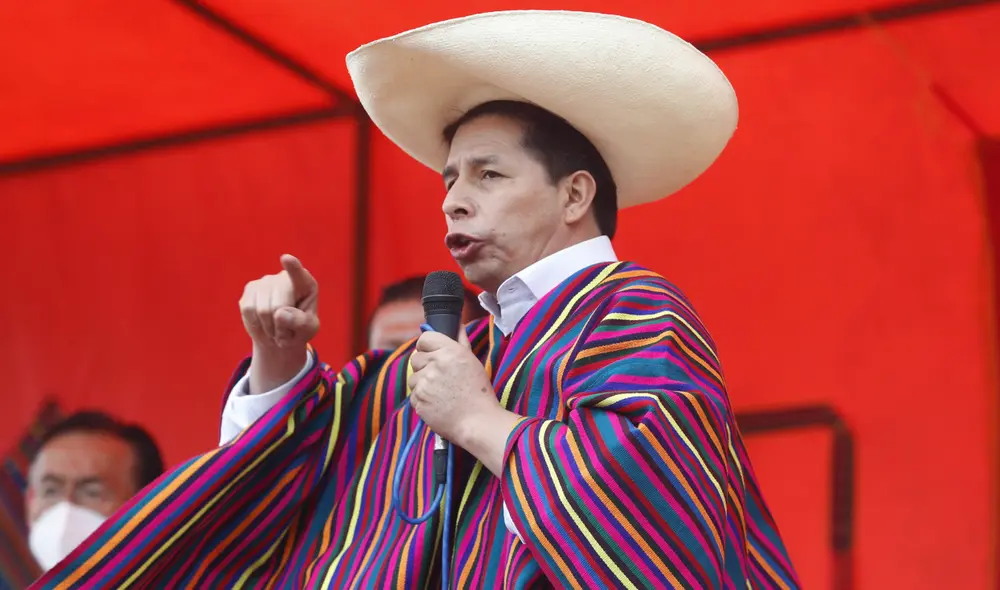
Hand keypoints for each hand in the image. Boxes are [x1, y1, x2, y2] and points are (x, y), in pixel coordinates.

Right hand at [239, 254, 318, 392]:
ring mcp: (265, 281)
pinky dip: (256, 323)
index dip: (292, 267)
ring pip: (261, 310)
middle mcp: (284, 278)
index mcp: (306, 284)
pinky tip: (263, 323)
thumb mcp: (308, 330)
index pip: (299, 274)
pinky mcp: (250, 289)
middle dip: (280, 327)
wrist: (279, 336)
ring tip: (275, 328)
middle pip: (277, 306)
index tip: (286, 258)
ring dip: (268, 327)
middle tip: (285, 332)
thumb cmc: (299, 330)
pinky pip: (248, 310)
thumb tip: (280, 313)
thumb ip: (301, 323)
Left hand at [407, 329, 501, 445]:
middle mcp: (435, 364)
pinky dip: (422, 399)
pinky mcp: (418, 400)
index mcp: (450, 352)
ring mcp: (425, 383)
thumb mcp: (472, 362)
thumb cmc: (479, 392)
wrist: (477, 422)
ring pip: (413, 377)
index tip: (431, 354)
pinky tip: (437, 403)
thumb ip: (460, 341)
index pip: (424, 338)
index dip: (427, 346)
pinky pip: (413, 395)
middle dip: (424, 366)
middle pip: (416, 358)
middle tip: (440, 377)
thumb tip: (456, 325)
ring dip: (422, 383)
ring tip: (441, 393)